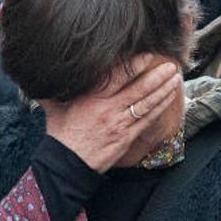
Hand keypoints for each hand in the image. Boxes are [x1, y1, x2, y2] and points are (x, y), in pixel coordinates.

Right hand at [41, 54, 182, 172]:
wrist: (67, 164)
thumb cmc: (61, 136)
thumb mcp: (55, 108)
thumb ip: (54, 90)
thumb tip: (44, 75)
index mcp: (92, 98)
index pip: (118, 76)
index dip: (135, 64)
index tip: (148, 56)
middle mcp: (108, 108)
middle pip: (138, 88)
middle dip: (157, 75)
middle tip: (171, 64)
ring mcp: (120, 123)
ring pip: (147, 103)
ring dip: (164, 89)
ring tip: (176, 77)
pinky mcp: (127, 137)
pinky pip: (147, 119)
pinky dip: (160, 107)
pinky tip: (169, 98)